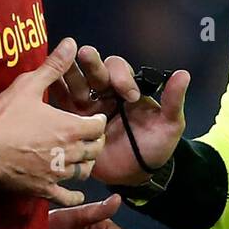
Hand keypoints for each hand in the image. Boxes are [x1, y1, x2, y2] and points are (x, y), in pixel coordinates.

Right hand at [0, 38, 108, 206]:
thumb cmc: (5, 115)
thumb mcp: (29, 85)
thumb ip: (53, 66)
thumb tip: (72, 43)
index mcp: (69, 127)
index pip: (98, 127)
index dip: (98, 123)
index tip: (94, 120)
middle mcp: (69, 152)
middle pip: (94, 150)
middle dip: (95, 143)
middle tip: (90, 138)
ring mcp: (57, 173)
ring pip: (83, 172)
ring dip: (86, 164)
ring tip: (82, 159)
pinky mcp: (43, 189)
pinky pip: (66, 197)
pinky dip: (74, 195)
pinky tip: (75, 193)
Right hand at [49, 46, 188, 185]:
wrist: (137, 174)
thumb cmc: (155, 146)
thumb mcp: (170, 124)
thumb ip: (173, 101)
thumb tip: (183, 74)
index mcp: (126, 89)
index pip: (119, 70)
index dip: (122, 77)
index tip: (130, 96)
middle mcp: (104, 92)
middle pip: (93, 71)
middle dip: (89, 62)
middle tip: (85, 54)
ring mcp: (86, 107)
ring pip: (75, 85)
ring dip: (69, 75)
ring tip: (59, 68)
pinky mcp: (72, 124)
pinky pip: (61, 107)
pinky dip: (54, 96)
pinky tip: (45, 88)